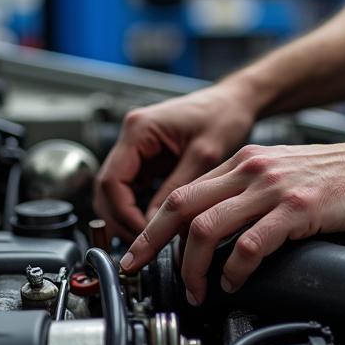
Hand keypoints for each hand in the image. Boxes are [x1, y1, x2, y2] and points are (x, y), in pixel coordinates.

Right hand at [93, 84, 256, 237]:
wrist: (236, 101)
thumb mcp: (204, 155)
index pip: (111, 180)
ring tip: (148, 238)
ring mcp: (139, 147)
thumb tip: (154, 225)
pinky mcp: (150, 157)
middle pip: (108, 188)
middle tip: (141, 244)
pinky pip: (135, 188)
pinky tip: (155, 223)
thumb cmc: (224, 115)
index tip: (142, 234)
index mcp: (139, 129)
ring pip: (118, 190)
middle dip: (120, 219)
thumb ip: (176, 190)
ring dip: (128, 215)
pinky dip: (139, 207)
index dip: (122, 213)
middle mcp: (132, 136)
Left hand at [119, 137, 344, 304]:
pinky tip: (234, 283)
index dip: (154, 224)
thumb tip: (221, 232)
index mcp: (244, 161)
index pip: (183, 191)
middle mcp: (251, 169)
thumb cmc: (341, 175)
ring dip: (192, 265)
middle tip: (135, 268)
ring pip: (206, 227)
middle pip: (180, 205)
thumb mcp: (282, 173)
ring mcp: (273, 188)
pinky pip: (250, 245)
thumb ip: (250, 193)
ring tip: (195, 289)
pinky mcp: (298, 209)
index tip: (140, 249)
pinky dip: (235, 270)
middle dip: (150, 241)